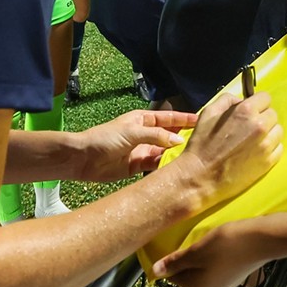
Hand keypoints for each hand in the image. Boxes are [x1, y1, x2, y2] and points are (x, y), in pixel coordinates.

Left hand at [77, 109, 196, 181]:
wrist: (83, 159)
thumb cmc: (105, 138)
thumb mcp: (132, 132)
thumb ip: (156, 136)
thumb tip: (180, 139)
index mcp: (143, 120)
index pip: (169, 118)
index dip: (185, 119)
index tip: (202, 121)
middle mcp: (145, 134)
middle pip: (169, 135)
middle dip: (185, 136)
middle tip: (204, 142)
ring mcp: (142, 150)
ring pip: (165, 151)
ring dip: (176, 153)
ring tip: (195, 157)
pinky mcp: (138, 166)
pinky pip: (156, 164)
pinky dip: (165, 165)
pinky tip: (177, 168)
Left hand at [152, 221, 267, 286]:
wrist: (263, 239)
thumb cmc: (227, 244)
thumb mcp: (197, 251)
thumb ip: (176, 262)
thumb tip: (154, 272)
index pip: (173, 276)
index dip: (167, 261)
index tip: (167, 244)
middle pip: (188, 273)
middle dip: (184, 258)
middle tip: (183, 238)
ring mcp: (225, 283)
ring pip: (203, 268)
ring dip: (199, 255)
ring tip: (200, 238)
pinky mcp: (236, 273)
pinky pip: (217, 265)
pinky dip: (213, 255)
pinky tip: (217, 242)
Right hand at [172, 92, 281, 205]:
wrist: (201, 176)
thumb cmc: (202, 145)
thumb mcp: (208, 113)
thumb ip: (227, 100)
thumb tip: (241, 100)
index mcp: (245, 111)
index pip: (265, 98)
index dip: (257, 103)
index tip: (252, 110)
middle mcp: (259, 126)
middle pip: (273, 114)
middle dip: (262, 118)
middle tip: (249, 128)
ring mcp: (266, 145)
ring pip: (278, 131)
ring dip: (268, 134)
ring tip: (252, 141)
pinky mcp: (268, 162)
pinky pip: (279, 149)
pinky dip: (270, 149)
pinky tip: (256, 152)